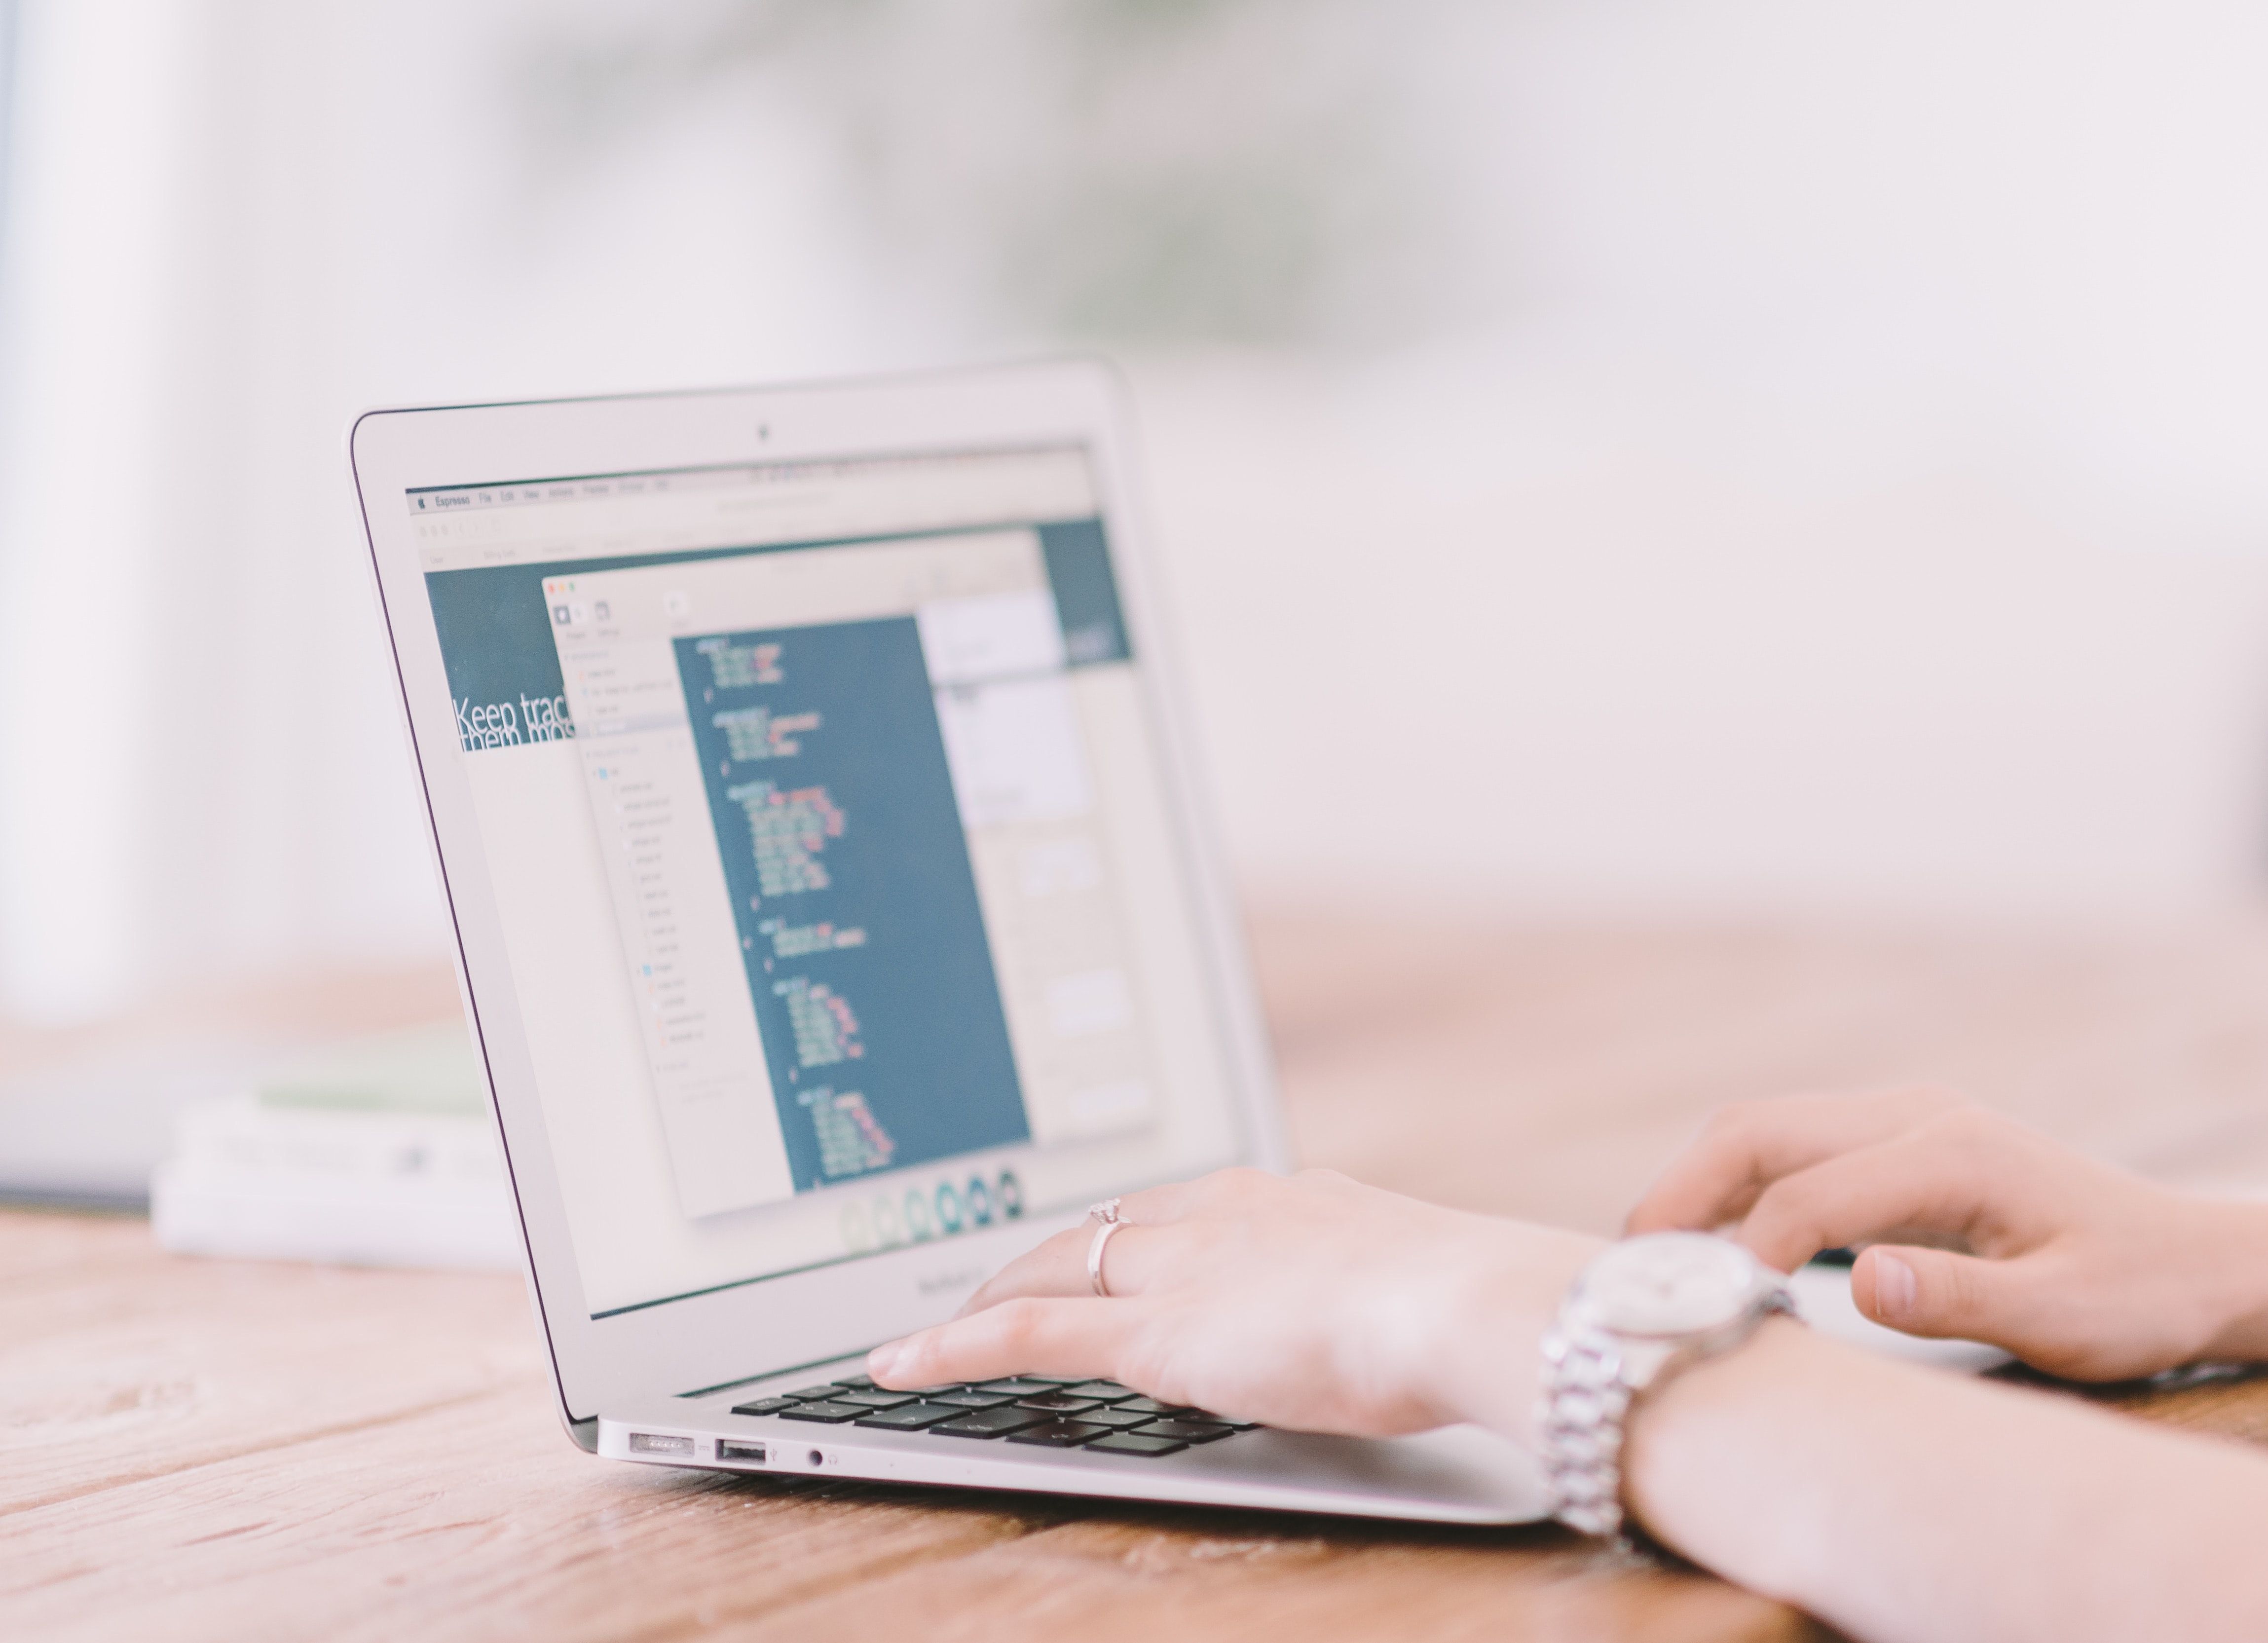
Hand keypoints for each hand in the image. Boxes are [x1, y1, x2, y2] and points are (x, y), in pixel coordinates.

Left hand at [868, 1167, 1602, 1438]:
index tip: (1097, 1249)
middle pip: (1097, 1228)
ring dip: (990, 1295)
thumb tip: (1372, 1311)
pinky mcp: (1153, 1332)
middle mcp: (1217, 1212)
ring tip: (941, 1326)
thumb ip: (1365, 1288)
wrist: (1469, 1304)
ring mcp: (1180, 1268)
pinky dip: (956, 1346)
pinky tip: (904, 1364)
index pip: (1170, 1207)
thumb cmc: (1468, 1305)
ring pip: (1052, 1268)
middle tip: (992, 1283)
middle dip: (1037, 1255)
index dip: (1118, 1234)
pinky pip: (1027, 1333)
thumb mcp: (1407, 1284)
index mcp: (1281, 1196)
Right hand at [1626, 1088, 2267, 1378]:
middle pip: (1760, 1131)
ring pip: (1762, 1132)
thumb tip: (1859, 1282)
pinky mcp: (1891, 1147)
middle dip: (1681, 1191)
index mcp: (1952, 1151)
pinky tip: (1710, 1246)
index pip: (1808, 1194)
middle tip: (1628, 1263)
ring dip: (1697, 1185)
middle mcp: (1916, 1117)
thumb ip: (1960, 1300)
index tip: (1701, 1311)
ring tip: (1651, 1257)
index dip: (1743, 1250)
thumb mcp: (2064, 1318)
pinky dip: (1732, 1190)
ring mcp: (1901, 1124)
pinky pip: (1788, 1153)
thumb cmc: (2131, 1295)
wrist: (2187, 1260)